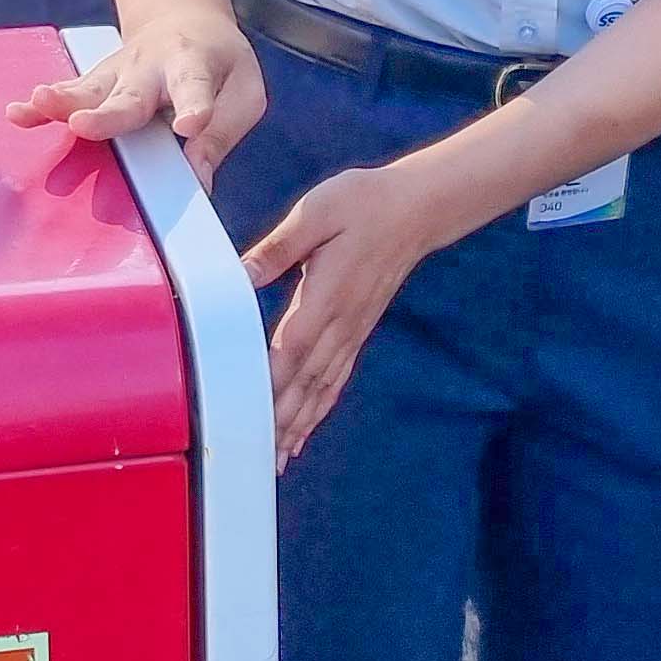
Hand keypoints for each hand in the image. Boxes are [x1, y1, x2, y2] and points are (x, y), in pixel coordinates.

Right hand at [10, 8, 264, 181]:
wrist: (184, 22)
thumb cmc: (218, 65)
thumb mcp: (244, 93)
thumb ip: (222, 133)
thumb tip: (198, 178)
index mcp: (195, 66)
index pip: (196, 87)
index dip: (195, 107)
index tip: (191, 126)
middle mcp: (150, 69)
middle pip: (128, 95)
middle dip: (106, 113)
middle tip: (83, 125)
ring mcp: (117, 74)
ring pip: (88, 91)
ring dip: (62, 101)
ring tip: (37, 104)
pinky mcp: (96, 84)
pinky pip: (69, 95)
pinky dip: (42, 107)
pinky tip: (18, 114)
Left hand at [242, 160, 444, 462]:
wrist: (418, 209)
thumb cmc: (365, 203)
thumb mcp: (316, 212)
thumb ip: (278, 247)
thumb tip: (242, 272)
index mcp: (325, 296)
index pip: (290, 350)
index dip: (269, 384)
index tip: (246, 414)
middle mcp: (340, 323)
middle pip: (305, 382)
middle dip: (281, 420)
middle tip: (257, 457)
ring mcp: (353, 330)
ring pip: (322, 387)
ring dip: (300, 423)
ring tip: (279, 458)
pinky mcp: (359, 329)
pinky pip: (338, 377)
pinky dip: (321, 406)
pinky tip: (308, 424)